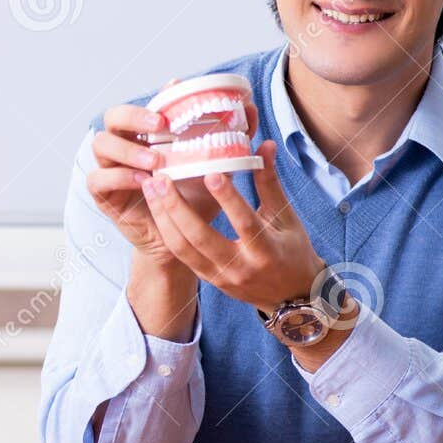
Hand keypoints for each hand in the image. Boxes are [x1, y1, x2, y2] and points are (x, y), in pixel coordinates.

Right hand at [88, 80, 260, 269]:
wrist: (188, 241)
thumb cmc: (199, 197)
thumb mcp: (215, 164)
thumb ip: (231, 135)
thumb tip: (250, 106)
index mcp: (146, 134)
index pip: (137, 106)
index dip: (150, 104)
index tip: (171, 112)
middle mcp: (124, 147)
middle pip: (111, 118)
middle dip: (133, 117)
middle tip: (159, 127)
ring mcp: (110, 169)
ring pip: (100, 145)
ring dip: (128, 149)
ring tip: (156, 162)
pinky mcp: (103, 195)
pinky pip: (98, 179)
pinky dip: (120, 177)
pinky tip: (144, 182)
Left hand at [137, 138, 326, 314]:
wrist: (291, 298)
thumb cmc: (292, 251)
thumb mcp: (285, 218)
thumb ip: (269, 182)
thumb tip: (264, 144)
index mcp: (266, 251)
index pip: (244, 222)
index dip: (228, 199)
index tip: (210, 173)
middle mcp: (240, 267)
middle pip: (202, 238)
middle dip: (177, 207)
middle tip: (161, 178)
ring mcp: (220, 276)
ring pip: (184, 248)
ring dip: (163, 217)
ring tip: (150, 188)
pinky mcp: (207, 280)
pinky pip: (180, 255)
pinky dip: (166, 231)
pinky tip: (155, 208)